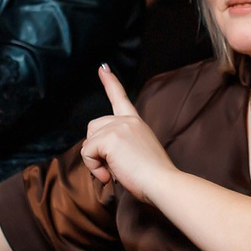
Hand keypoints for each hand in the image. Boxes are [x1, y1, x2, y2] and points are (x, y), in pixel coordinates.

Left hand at [80, 66, 174, 203]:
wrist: (162, 183)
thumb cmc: (153, 178)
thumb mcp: (137, 154)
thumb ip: (120, 147)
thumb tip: (97, 154)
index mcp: (136, 122)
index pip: (120, 98)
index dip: (110, 82)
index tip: (103, 67)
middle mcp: (127, 120)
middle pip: (94, 127)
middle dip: (95, 148)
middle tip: (112, 167)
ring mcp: (118, 127)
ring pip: (89, 142)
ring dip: (95, 161)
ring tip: (114, 172)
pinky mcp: (110, 138)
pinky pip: (87, 153)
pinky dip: (93, 167)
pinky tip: (109, 176)